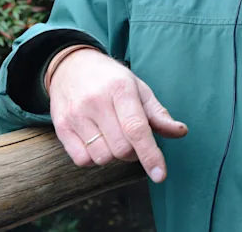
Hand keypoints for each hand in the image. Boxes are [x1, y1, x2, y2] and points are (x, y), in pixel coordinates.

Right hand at [48, 48, 186, 181]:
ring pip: (102, 158)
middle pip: (122, 149)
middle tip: (130, 138)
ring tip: (111, 135)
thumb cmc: (111, 80)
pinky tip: (95, 139)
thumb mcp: (138, 88)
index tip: (160, 175)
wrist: (71, 66)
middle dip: (132, 152)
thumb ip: (158, 114)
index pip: (136, 129)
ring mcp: (76, 114)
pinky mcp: (61, 126)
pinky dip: (93, 157)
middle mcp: (96, 101)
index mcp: (120, 88)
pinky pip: (82, 160)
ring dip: (112, 155)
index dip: (150, 154)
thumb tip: (180, 132)